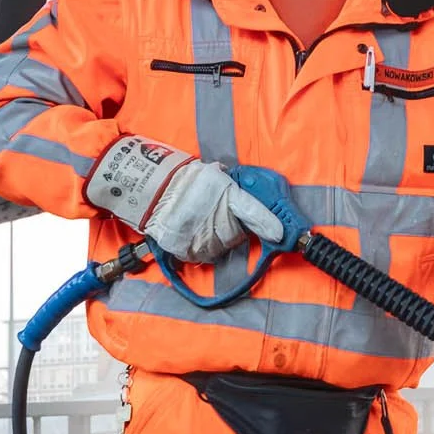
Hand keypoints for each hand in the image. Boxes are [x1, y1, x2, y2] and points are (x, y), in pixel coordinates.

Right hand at [86, 136, 285, 263]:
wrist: (151, 187)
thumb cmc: (185, 180)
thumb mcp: (216, 177)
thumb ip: (236, 190)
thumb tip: (257, 202)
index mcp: (228, 195)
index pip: (254, 211)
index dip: (269, 224)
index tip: (281, 235)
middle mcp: (217, 217)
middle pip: (235, 237)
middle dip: (229, 230)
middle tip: (214, 217)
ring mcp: (201, 235)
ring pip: (218, 249)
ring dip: (213, 241)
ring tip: (199, 223)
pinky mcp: (185, 248)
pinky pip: (200, 255)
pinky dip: (197, 248)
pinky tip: (190, 232)